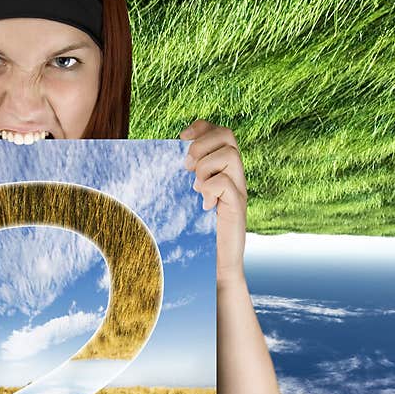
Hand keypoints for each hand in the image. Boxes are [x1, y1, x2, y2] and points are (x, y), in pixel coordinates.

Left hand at [179, 119, 246, 285]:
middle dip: (201, 145)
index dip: (201, 127)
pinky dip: (210, 189)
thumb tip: (155, 158)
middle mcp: (234, 174)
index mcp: (222, 168)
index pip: (219, 131)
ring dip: (204, 167)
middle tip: (186, 168)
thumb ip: (180, 179)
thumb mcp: (184, 199)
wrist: (214, 266)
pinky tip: (205, 205)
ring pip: (230, 154)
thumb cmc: (196, 234)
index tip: (180, 138)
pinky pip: (226, 182)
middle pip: (227, 135)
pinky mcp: (238, 206)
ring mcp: (239, 189)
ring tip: (196, 188)